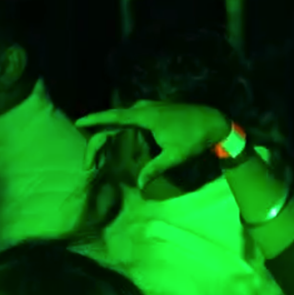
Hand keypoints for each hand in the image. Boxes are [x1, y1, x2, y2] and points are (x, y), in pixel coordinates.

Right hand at [76, 102, 231, 188]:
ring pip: (121, 123)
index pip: (114, 117)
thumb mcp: (175, 156)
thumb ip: (155, 169)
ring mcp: (148, 109)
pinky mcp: (153, 112)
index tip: (78, 122)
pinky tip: (119, 152)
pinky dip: (122, 136)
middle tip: (90, 167)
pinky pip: (131, 123)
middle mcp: (143, 108)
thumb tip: (140, 186)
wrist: (214, 122)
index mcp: (145, 116)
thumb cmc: (195, 137)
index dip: (95, 120)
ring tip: (99, 163)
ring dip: (109, 141)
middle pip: (113, 123)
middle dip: (99, 144)